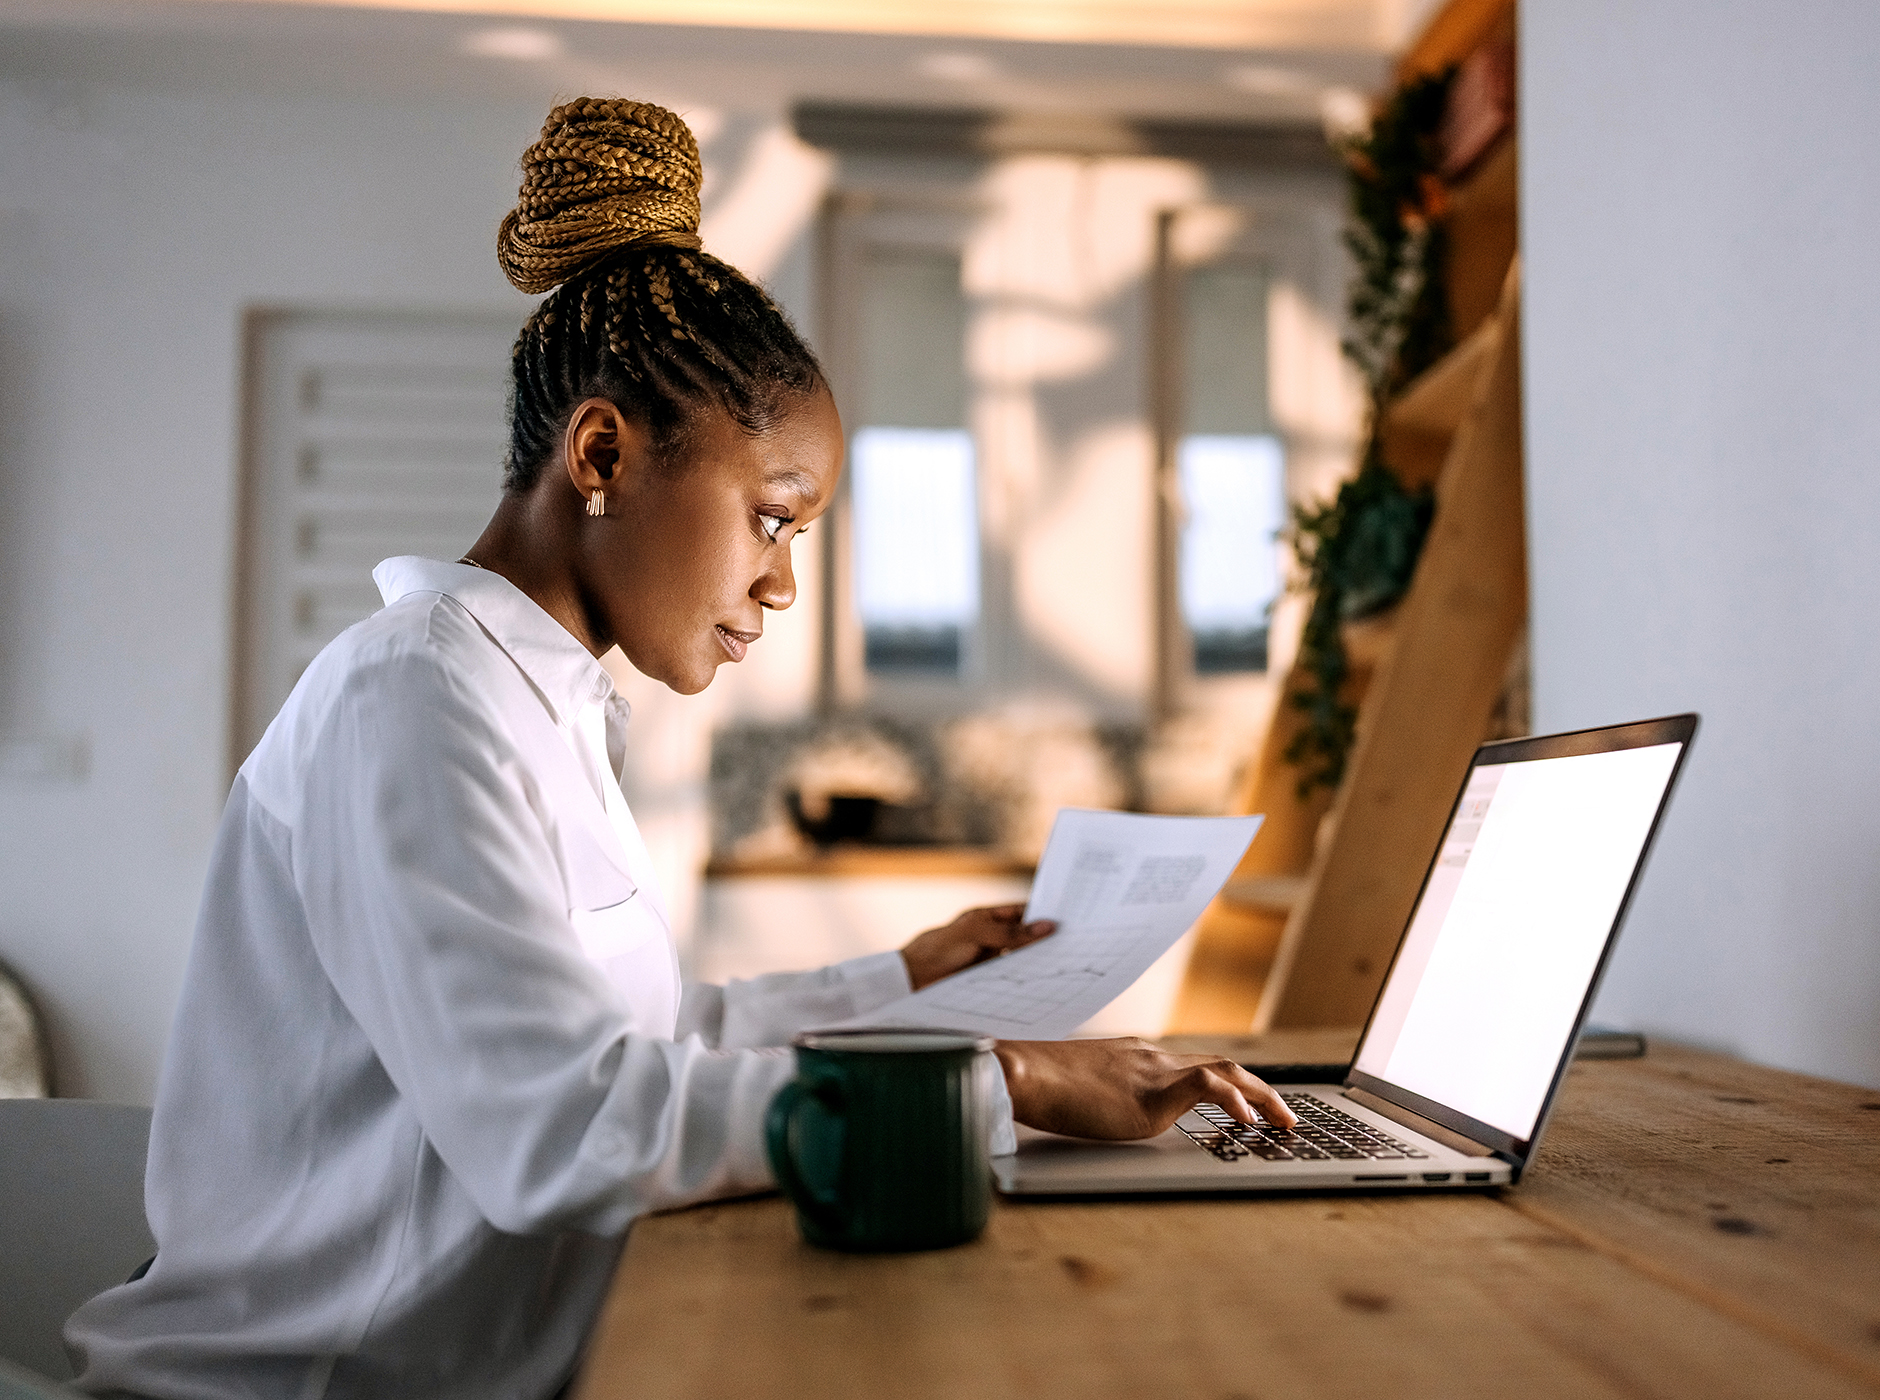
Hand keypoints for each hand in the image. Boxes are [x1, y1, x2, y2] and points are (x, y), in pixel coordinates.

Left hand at [900, 904, 1056, 991]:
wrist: (912, 981)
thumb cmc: (938, 948)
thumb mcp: (977, 933)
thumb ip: (1011, 933)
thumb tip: (1046, 926)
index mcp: (987, 918)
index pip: (1022, 913)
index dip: (1043, 915)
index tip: (1070, 919)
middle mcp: (991, 939)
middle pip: (1025, 938)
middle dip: (1046, 941)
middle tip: (1076, 944)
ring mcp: (990, 961)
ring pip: (1021, 960)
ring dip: (1039, 963)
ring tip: (1068, 966)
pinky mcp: (989, 982)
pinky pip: (1012, 980)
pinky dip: (1027, 982)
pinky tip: (1045, 986)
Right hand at [992, 1037, 1295, 1139]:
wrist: (1023, 1074)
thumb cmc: (1040, 1086)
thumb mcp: (1082, 1093)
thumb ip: (1104, 1099)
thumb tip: (1105, 1118)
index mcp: (1138, 1057)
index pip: (1197, 1065)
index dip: (1230, 1084)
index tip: (1250, 1104)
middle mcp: (1152, 1057)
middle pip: (1223, 1064)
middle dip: (1259, 1090)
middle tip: (1283, 1116)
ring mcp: (1155, 1070)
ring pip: (1228, 1071)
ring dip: (1262, 1097)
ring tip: (1284, 1122)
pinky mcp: (1153, 1090)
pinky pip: (1209, 1087)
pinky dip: (1235, 1101)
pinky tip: (1247, 1122)